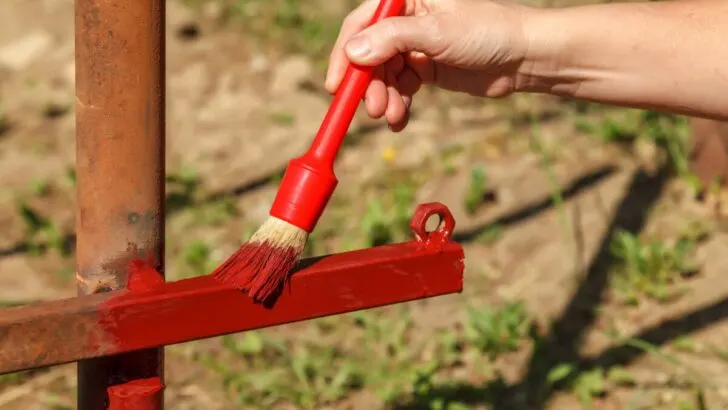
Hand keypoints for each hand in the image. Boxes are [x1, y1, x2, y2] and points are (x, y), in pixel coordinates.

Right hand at [325, 0, 533, 130]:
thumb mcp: (438, 32)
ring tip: (393, 118)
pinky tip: (399, 120)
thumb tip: (352, 52)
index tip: (336, 85)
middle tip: (373, 110)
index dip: (344, 55)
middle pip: (369, 55)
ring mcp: (414, 46)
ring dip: (384, 99)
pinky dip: (397, 105)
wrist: (525, 56)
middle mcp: (405, 20)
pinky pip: (399, 88)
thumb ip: (392, 40)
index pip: (361, 24)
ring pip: (383, 75)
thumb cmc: (488, 31)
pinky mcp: (425, 68)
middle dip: (369, 85)